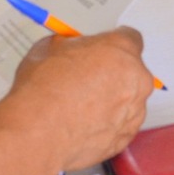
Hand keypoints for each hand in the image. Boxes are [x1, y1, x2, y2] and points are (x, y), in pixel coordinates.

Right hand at [6, 27, 155, 169]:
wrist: (38, 132)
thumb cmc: (43, 92)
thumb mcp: (49, 48)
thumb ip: (70, 45)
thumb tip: (67, 48)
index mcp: (121, 49)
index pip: (129, 38)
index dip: (110, 44)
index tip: (99, 51)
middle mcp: (136, 79)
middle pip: (131, 70)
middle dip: (111, 73)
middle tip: (85, 78)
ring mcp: (134, 110)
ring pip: (127, 100)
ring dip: (110, 100)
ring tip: (79, 105)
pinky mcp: (126, 136)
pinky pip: (121, 125)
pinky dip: (107, 123)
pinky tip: (82, 122)